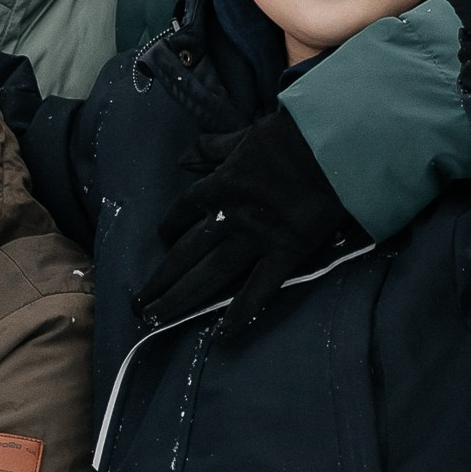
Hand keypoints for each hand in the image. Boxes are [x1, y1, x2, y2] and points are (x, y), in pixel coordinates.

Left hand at [134, 109, 355, 340]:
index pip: (182, 210)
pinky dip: (240, 314)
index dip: (169, 226)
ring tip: (155, 320)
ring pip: (210, 275)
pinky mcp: (285, 254)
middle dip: (160, 279)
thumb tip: (183, 157)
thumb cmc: (293, 136)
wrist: (334, 146)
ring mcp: (255, 239)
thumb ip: (213, 148)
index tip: (162, 239)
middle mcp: (229, 217)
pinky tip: (220, 336)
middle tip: (137, 304)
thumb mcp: (245, 134)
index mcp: (219, 185)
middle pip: (185, 253)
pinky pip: (259, 290)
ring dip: (180, 300)